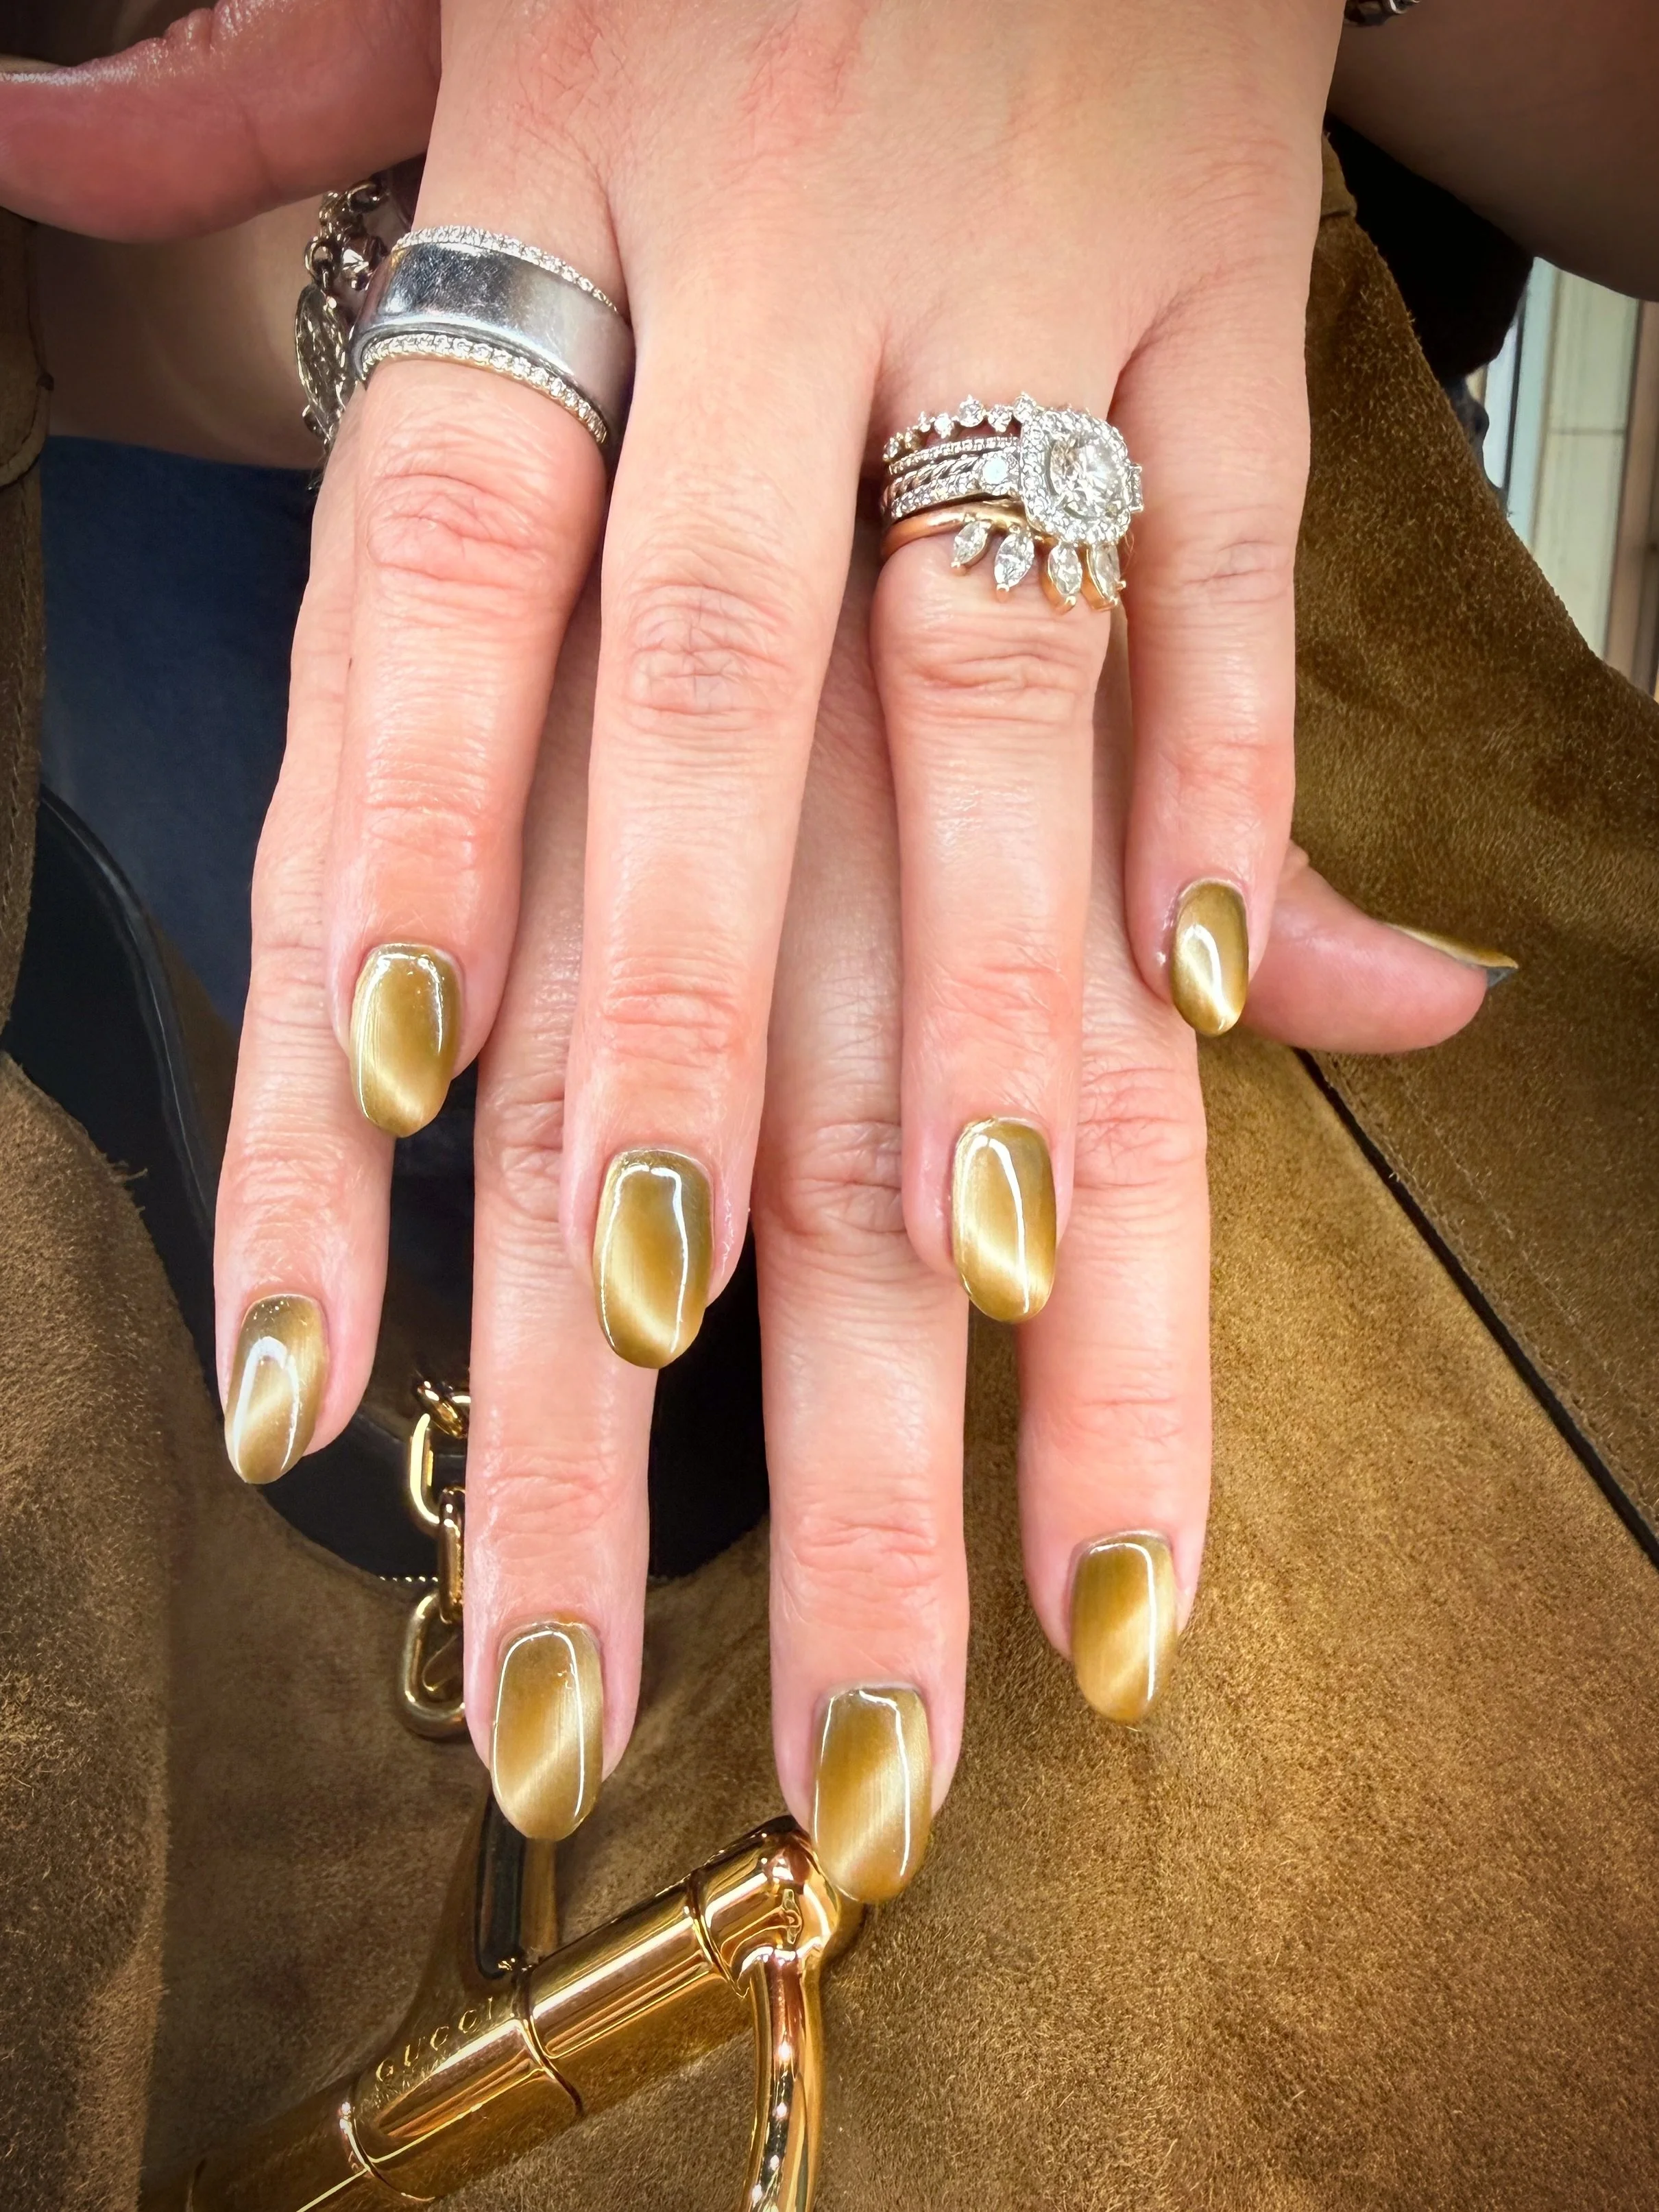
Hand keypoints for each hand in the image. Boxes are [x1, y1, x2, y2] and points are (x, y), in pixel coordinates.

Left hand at [11, 0, 1343, 1345]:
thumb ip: (251, 103)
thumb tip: (25, 142)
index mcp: (528, 213)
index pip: (425, 610)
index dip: (403, 880)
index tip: (356, 1189)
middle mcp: (745, 281)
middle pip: (688, 721)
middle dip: (666, 1054)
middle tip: (637, 1330)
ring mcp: (997, 284)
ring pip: (978, 679)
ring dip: (978, 992)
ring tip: (970, 1263)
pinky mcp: (1208, 287)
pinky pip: (1232, 557)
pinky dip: (1228, 771)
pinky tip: (1214, 994)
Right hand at [218, 454, 1489, 1881]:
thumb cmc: (995, 219)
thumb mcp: (1173, 453)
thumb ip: (1248, 766)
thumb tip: (1412, 998)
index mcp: (1025, 720)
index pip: (1119, 1125)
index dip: (1127, 1392)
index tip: (1116, 1640)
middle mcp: (826, 742)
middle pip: (853, 1186)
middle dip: (860, 1500)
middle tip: (858, 1780)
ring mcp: (607, 689)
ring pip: (597, 1104)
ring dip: (576, 1411)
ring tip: (551, 1672)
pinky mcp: (423, 599)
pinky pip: (357, 928)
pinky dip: (311, 1145)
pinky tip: (310, 1373)